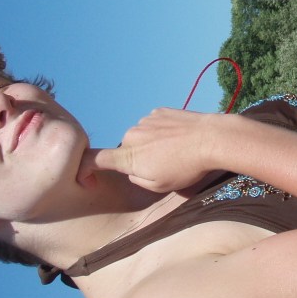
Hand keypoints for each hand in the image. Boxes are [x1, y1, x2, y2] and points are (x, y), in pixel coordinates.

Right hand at [80, 108, 219, 192]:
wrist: (211, 139)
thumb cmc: (186, 167)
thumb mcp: (159, 185)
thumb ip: (137, 178)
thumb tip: (132, 169)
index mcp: (128, 157)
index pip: (96, 159)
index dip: (85, 167)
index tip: (85, 175)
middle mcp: (132, 135)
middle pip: (126, 149)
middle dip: (137, 158)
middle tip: (162, 165)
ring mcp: (146, 121)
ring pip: (141, 137)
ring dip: (152, 144)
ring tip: (176, 151)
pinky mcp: (160, 111)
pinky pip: (154, 125)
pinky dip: (163, 132)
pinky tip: (179, 138)